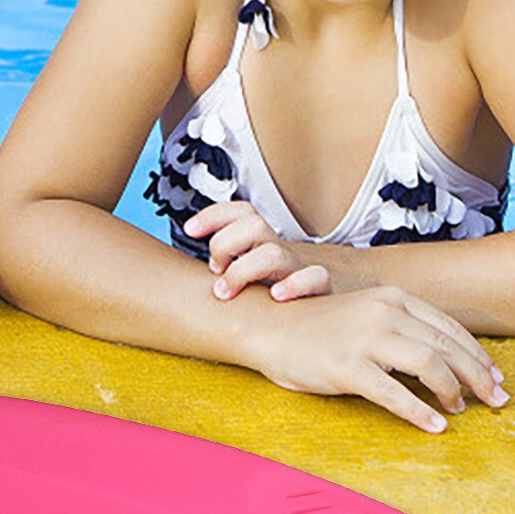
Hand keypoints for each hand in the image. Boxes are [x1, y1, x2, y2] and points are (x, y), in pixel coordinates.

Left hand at [183, 200, 331, 301]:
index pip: (241, 212)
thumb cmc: (278, 291)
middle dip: (225, 244)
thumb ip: (226, 266)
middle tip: (215, 270)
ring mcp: (300, 268)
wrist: (332, 301)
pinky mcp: (321, 289)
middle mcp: (280, 250)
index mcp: (262, 243)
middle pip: (254, 224)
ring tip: (226, 290)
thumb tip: (182, 270)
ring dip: (243, 270)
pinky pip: (315, 278)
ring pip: (274, 252)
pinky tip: (276, 296)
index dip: (213, 214)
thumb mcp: (251, 273)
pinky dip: (295, 284)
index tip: (190, 229)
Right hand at [248, 286, 508, 432]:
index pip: (448, 327)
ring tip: (461, 410)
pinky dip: (419, 412)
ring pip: (428, 365)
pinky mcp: (346, 366)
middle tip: (496, 400)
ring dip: (453, 391)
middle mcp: (383, 312)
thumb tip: (439, 357)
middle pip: (446, 347)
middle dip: (478, 376)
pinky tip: (433, 426)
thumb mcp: (363, 313)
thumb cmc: (313, 324)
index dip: (476, 354)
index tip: (494, 376)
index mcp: (391, 298)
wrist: (266, 325)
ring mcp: (364, 338)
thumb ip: (398, 327)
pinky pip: (393, 393)